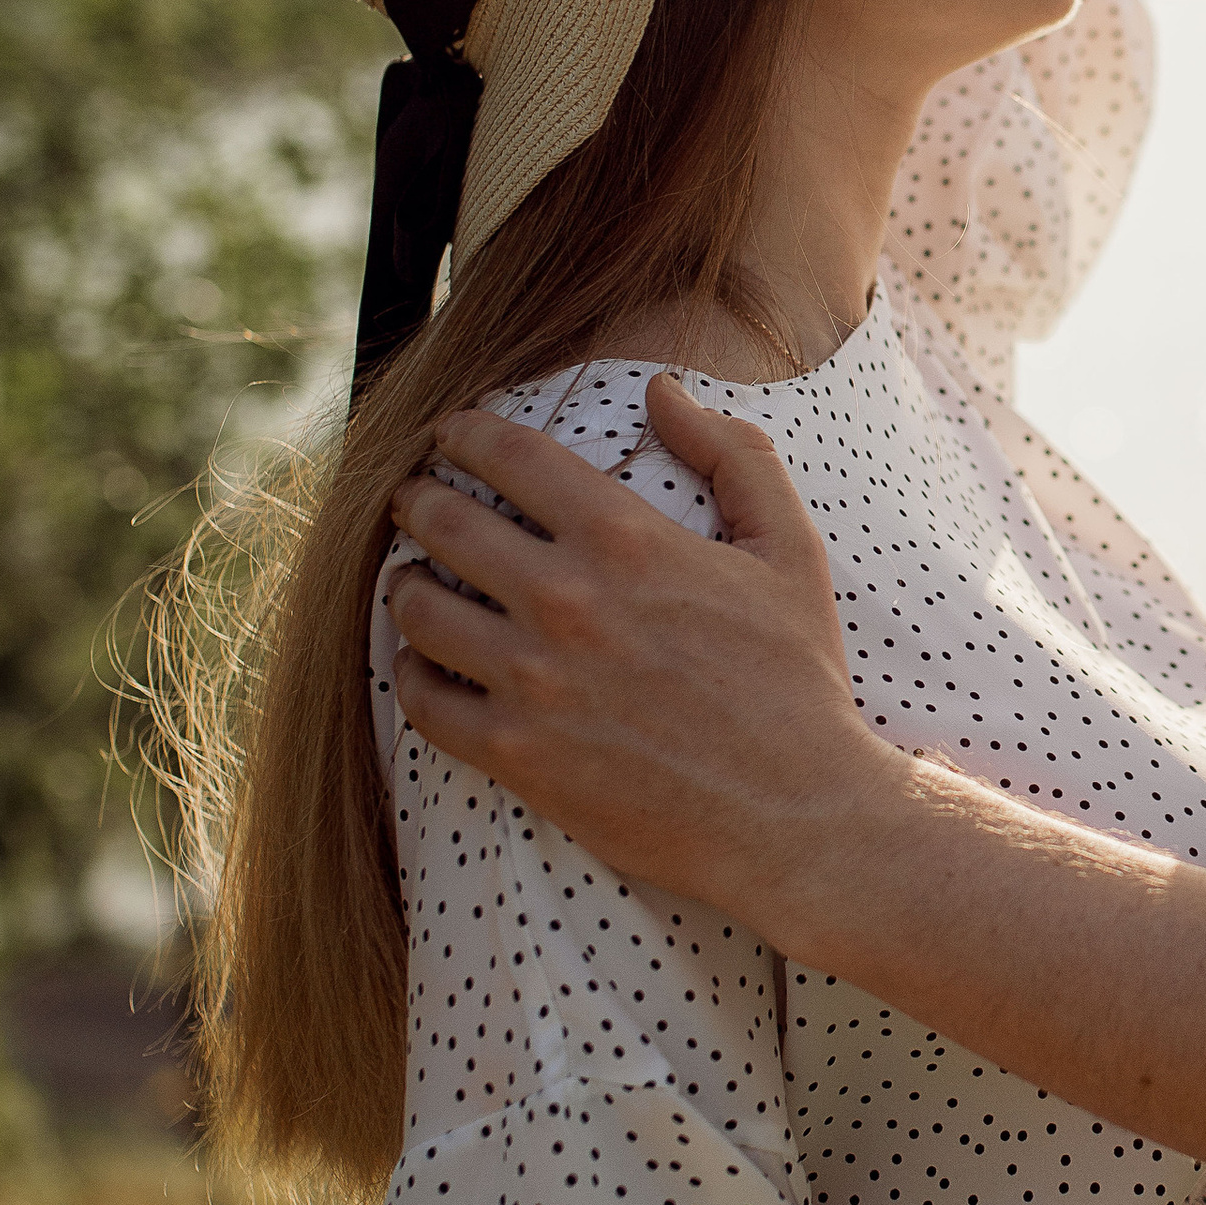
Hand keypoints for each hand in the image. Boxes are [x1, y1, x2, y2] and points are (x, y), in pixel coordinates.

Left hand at [383, 370, 901, 934]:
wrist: (794, 814)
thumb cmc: (797, 680)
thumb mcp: (789, 551)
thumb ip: (733, 455)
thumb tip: (662, 391)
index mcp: (627, 540)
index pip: (509, 455)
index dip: (465, 433)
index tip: (450, 434)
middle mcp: (567, 602)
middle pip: (444, 521)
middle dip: (420, 497)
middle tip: (416, 499)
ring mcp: (534, 682)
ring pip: (419, 608)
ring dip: (407, 583)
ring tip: (415, 579)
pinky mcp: (517, 754)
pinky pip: (424, 700)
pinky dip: (412, 671)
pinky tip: (425, 662)